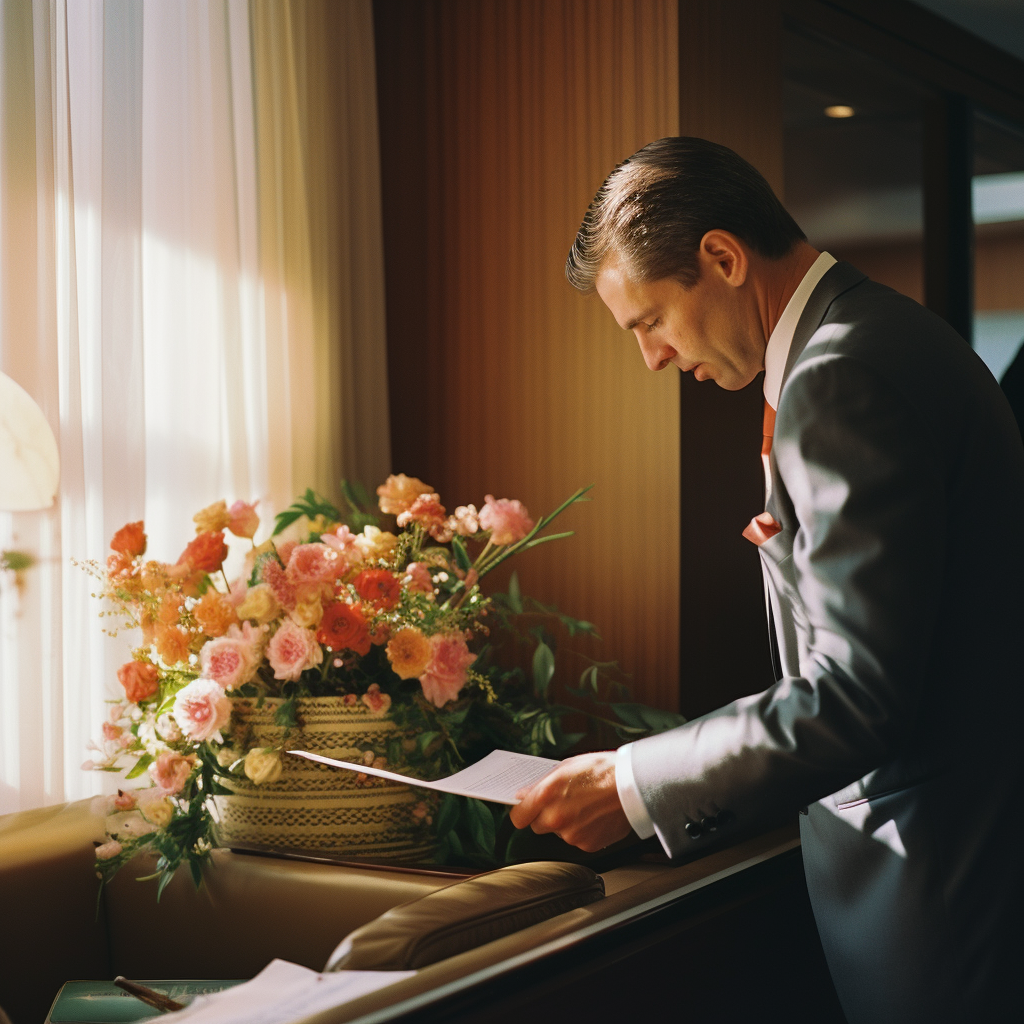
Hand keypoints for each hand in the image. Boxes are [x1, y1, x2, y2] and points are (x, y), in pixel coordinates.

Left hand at [509, 751, 631, 852]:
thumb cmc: (602, 770)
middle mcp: (556, 819)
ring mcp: (572, 835)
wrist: (634, 785)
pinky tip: (595, 816)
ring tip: (586, 806)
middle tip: (563, 802)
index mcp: (547, 796)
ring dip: (567, 823)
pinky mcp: (588, 845)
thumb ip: (541, 784)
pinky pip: (577, 840)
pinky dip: (583, 831)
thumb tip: (523, 795)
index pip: (518, 817)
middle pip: (537, 827)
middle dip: (545, 816)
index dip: (522, 812)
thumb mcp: (566, 767)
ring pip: (560, 833)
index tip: (525, 810)